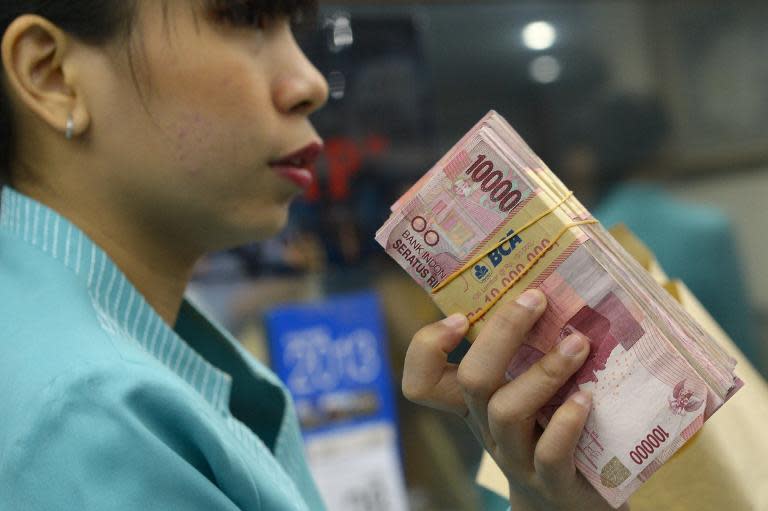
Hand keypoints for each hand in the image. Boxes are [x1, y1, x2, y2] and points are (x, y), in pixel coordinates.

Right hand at [402, 289, 628, 510]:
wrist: (568, 502)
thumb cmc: (548, 429)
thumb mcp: (526, 389)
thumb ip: (529, 350)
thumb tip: (557, 282)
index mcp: (473, 403)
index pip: (421, 381)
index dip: (427, 347)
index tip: (460, 318)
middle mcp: (486, 426)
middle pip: (472, 379)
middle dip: (502, 333)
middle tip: (535, 298)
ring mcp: (515, 457)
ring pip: (507, 410)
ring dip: (544, 372)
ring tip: (578, 344)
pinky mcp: (551, 482)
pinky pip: (549, 453)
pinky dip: (566, 421)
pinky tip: (586, 398)